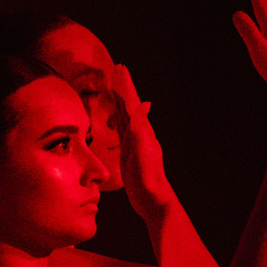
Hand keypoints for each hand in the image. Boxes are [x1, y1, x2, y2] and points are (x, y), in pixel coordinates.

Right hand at [109, 64, 173, 221]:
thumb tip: (144, 104)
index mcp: (142, 130)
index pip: (131, 102)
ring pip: (124, 115)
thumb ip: (141, 128)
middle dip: (122, 87)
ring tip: (114, 88)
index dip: (125, 85)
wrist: (152, 198)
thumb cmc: (148, 177)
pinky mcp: (128, 152)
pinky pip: (121, 130)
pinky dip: (117, 119)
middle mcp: (140, 132)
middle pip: (128, 105)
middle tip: (117, 70)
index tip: (119, 68)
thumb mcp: (144, 150)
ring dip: (119, 101)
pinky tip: (117, 119)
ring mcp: (134, 142)